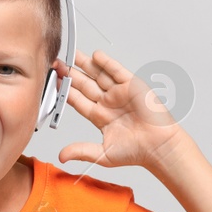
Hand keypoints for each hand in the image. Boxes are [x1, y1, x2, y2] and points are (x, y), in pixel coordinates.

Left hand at [54, 50, 188, 170]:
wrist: (158, 147)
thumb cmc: (136, 152)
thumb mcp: (102, 154)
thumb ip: (81, 151)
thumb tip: (61, 156)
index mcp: (99, 116)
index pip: (77, 100)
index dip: (65, 91)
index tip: (53, 82)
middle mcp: (108, 102)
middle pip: (85, 84)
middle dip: (71, 74)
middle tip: (58, 63)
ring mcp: (119, 93)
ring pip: (98, 75)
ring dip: (86, 65)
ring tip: (73, 55)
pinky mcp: (132, 86)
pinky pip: (117, 71)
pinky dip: (106, 63)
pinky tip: (95, 56)